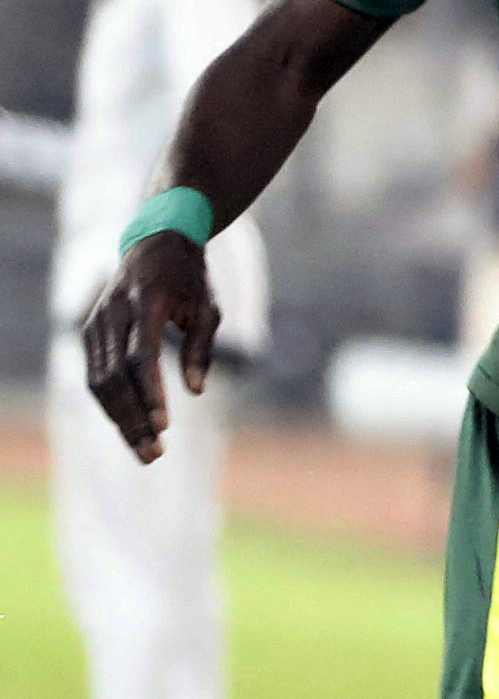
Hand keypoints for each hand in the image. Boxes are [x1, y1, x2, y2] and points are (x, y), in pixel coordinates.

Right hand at [82, 233, 216, 463]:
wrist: (156, 244)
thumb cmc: (190, 280)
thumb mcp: (207, 308)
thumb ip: (202, 349)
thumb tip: (194, 391)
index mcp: (146, 304)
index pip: (142, 357)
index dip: (151, 394)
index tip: (164, 426)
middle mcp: (113, 314)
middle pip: (116, 377)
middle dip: (133, 419)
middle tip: (153, 454)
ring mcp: (96, 323)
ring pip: (99, 381)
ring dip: (120, 419)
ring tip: (144, 450)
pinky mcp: (89, 332)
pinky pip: (96, 375)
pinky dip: (111, 404)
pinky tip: (130, 427)